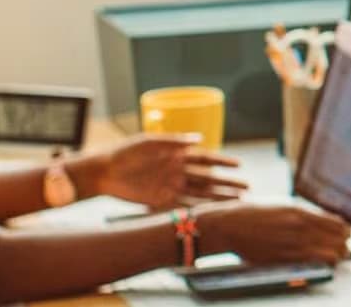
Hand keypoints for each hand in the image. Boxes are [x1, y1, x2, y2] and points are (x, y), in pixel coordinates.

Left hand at [86, 135, 247, 209]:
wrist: (103, 172)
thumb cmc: (125, 152)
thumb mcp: (149, 142)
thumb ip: (174, 141)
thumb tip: (199, 138)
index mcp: (177, 155)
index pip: (205, 158)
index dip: (222, 162)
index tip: (239, 165)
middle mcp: (178, 171)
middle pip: (208, 178)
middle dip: (227, 184)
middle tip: (246, 189)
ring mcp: (171, 187)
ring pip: (200, 194)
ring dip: (218, 198)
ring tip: (236, 203)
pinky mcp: (160, 201)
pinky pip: (184, 205)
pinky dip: (198, 209)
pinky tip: (212, 213)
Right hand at [196, 201, 350, 263]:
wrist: (227, 227)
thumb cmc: (251, 214)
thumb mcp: (280, 205)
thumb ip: (301, 213)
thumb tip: (319, 219)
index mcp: (300, 211)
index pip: (337, 223)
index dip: (345, 230)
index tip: (346, 233)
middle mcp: (300, 226)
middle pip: (339, 238)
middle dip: (344, 243)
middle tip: (343, 246)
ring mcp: (293, 243)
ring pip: (331, 253)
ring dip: (337, 255)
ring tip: (335, 255)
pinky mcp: (284, 258)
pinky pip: (314, 262)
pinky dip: (323, 263)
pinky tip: (324, 262)